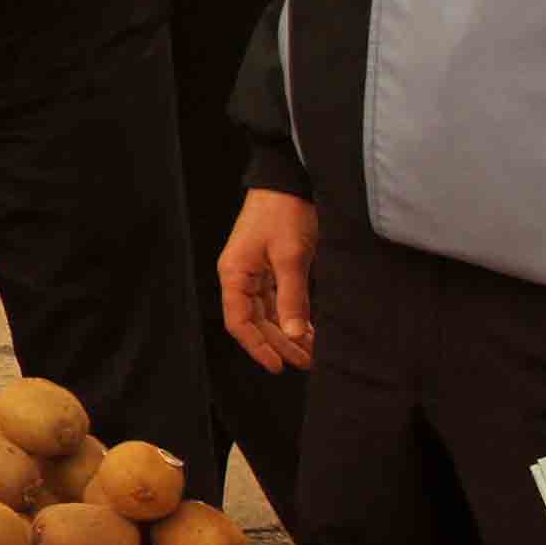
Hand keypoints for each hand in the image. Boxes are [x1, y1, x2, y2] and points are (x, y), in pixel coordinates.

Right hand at [218, 189, 319, 373]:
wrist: (288, 178)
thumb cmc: (283, 212)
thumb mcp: (291, 256)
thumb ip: (293, 297)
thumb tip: (296, 334)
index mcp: (234, 274)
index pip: (239, 322)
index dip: (258, 347)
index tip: (279, 365)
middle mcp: (239, 276)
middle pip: (255, 321)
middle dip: (279, 343)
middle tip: (305, 362)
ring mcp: (253, 271)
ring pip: (267, 312)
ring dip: (287, 332)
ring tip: (310, 351)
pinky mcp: (268, 265)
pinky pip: (276, 299)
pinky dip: (291, 315)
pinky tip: (308, 328)